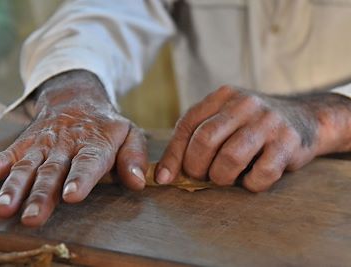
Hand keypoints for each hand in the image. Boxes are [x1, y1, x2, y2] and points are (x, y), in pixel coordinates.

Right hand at [0, 70, 147, 225]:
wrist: (76, 98)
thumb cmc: (105, 125)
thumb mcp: (129, 133)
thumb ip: (133, 157)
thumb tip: (139, 183)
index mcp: (94, 143)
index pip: (88, 161)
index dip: (80, 178)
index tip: (72, 195)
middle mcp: (64, 145)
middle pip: (52, 170)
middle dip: (41, 194)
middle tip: (33, 217)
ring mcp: (40, 145)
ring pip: (24, 167)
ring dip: (12, 189)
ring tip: (4, 209)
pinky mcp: (21, 146)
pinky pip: (0, 161)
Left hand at [156, 85, 350, 191]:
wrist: (305, 117)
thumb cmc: (253, 125)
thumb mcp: (225, 119)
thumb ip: (196, 138)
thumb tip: (165, 175)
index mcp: (222, 97)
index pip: (187, 125)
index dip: (173, 155)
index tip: (166, 178)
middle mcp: (243, 104)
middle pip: (205, 140)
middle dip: (196, 168)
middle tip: (202, 176)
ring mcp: (267, 121)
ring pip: (230, 158)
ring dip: (222, 177)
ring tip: (226, 178)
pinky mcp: (288, 142)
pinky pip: (261, 174)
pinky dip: (251, 184)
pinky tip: (252, 178)